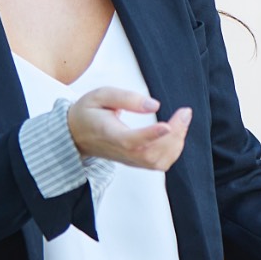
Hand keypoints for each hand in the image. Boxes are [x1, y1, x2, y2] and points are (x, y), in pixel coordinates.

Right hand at [67, 86, 190, 171]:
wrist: (75, 133)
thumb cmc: (89, 112)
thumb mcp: (100, 95)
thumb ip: (125, 98)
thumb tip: (154, 105)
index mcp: (109, 134)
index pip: (130, 141)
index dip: (150, 135)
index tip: (167, 126)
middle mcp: (120, 152)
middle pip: (150, 154)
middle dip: (174, 135)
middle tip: (185, 112)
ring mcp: (129, 159)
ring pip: (158, 162)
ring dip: (176, 142)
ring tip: (182, 119)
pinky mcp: (136, 161)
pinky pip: (159, 163)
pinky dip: (174, 150)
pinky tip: (177, 132)